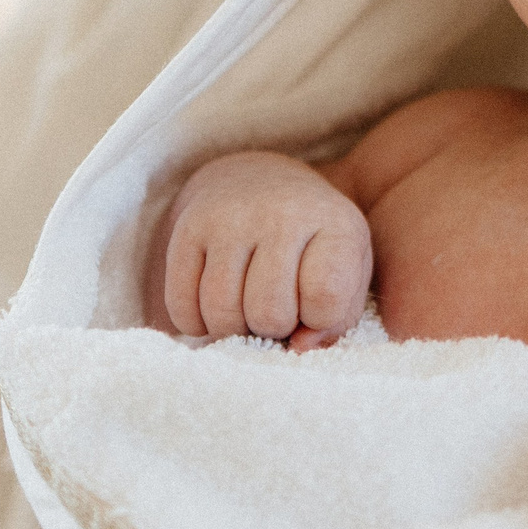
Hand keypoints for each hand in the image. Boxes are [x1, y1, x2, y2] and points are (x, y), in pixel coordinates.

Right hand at [157, 152, 370, 349]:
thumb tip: (298, 347)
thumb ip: (336, 318)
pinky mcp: (189, 227)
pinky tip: (213, 308)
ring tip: (245, 311)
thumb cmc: (311, 243)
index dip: (318, 319)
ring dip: (233, 329)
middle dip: (272, 328)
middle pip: (269, 312)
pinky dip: (195, 323)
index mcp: (335, 224)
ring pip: (221, 311)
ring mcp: (231, 218)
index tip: (314, 306)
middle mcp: (282, 214)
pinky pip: (181, 304)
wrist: (258, 181)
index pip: (325, 296)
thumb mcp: (346, 271)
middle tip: (274, 312)